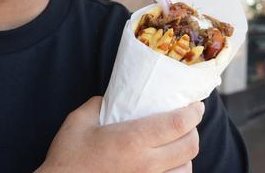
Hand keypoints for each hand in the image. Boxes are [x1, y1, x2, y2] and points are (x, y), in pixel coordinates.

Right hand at [35, 96, 203, 172]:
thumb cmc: (67, 158)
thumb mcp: (79, 121)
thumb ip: (100, 104)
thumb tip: (113, 98)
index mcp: (133, 140)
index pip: (179, 124)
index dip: (194, 112)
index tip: (196, 105)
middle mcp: (146, 164)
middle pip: (189, 146)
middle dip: (193, 131)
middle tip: (187, 121)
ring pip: (185, 169)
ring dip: (185, 155)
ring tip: (176, 145)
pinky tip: (167, 166)